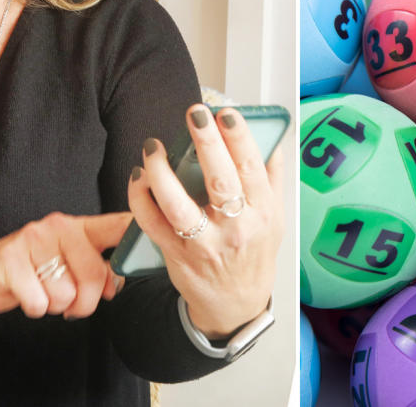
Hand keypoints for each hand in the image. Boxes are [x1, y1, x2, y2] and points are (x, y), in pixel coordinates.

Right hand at [0, 211, 132, 317]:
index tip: (156, 237)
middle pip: (93, 275)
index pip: (116, 226)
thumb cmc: (33, 271)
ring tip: (42, 292)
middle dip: (85, 302)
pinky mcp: (10, 260)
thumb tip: (116, 286)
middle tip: (70, 305)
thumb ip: (97, 270)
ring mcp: (32, 240)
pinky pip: (39, 301)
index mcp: (77, 227)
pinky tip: (26, 295)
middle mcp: (57, 227)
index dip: (137, 233)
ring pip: (65, 293)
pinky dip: (35, 308)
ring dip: (55, 305)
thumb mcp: (68, 264)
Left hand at [126, 104, 284, 338]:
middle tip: (195, 113)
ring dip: (162, 173)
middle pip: (220, 181)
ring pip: (179, 206)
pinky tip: (139, 176)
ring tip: (154, 146)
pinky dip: (140, 199)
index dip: (239, 138)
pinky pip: (152, 224)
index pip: (252, 169)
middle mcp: (235, 228)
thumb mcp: (276, 217)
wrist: (236, 303)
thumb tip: (273, 140)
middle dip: (206, 143)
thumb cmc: (254, 253)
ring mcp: (204, 244)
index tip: (226, 113)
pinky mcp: (176, 255)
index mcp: (262, 212)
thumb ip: (272, 178)